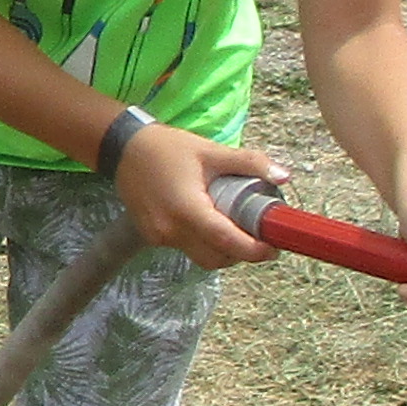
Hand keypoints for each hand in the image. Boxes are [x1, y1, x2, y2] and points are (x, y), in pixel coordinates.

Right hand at [108, 122, 281, 272]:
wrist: (122, 148)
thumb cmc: (167, 147)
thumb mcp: (210, 150)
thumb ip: (248, 163)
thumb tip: (284, 176)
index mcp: (187, 210)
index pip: (226, 242)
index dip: (254, 250)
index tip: (274, 247)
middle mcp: (171, 231)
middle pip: (216, 258)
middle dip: (240, 253)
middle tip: (258, 237)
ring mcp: (160, 237)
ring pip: (201, 256)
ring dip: (222, 249)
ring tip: (235, 225)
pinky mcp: (153, 237)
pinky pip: (186, 248)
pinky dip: (203, 241)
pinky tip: (209, 220)